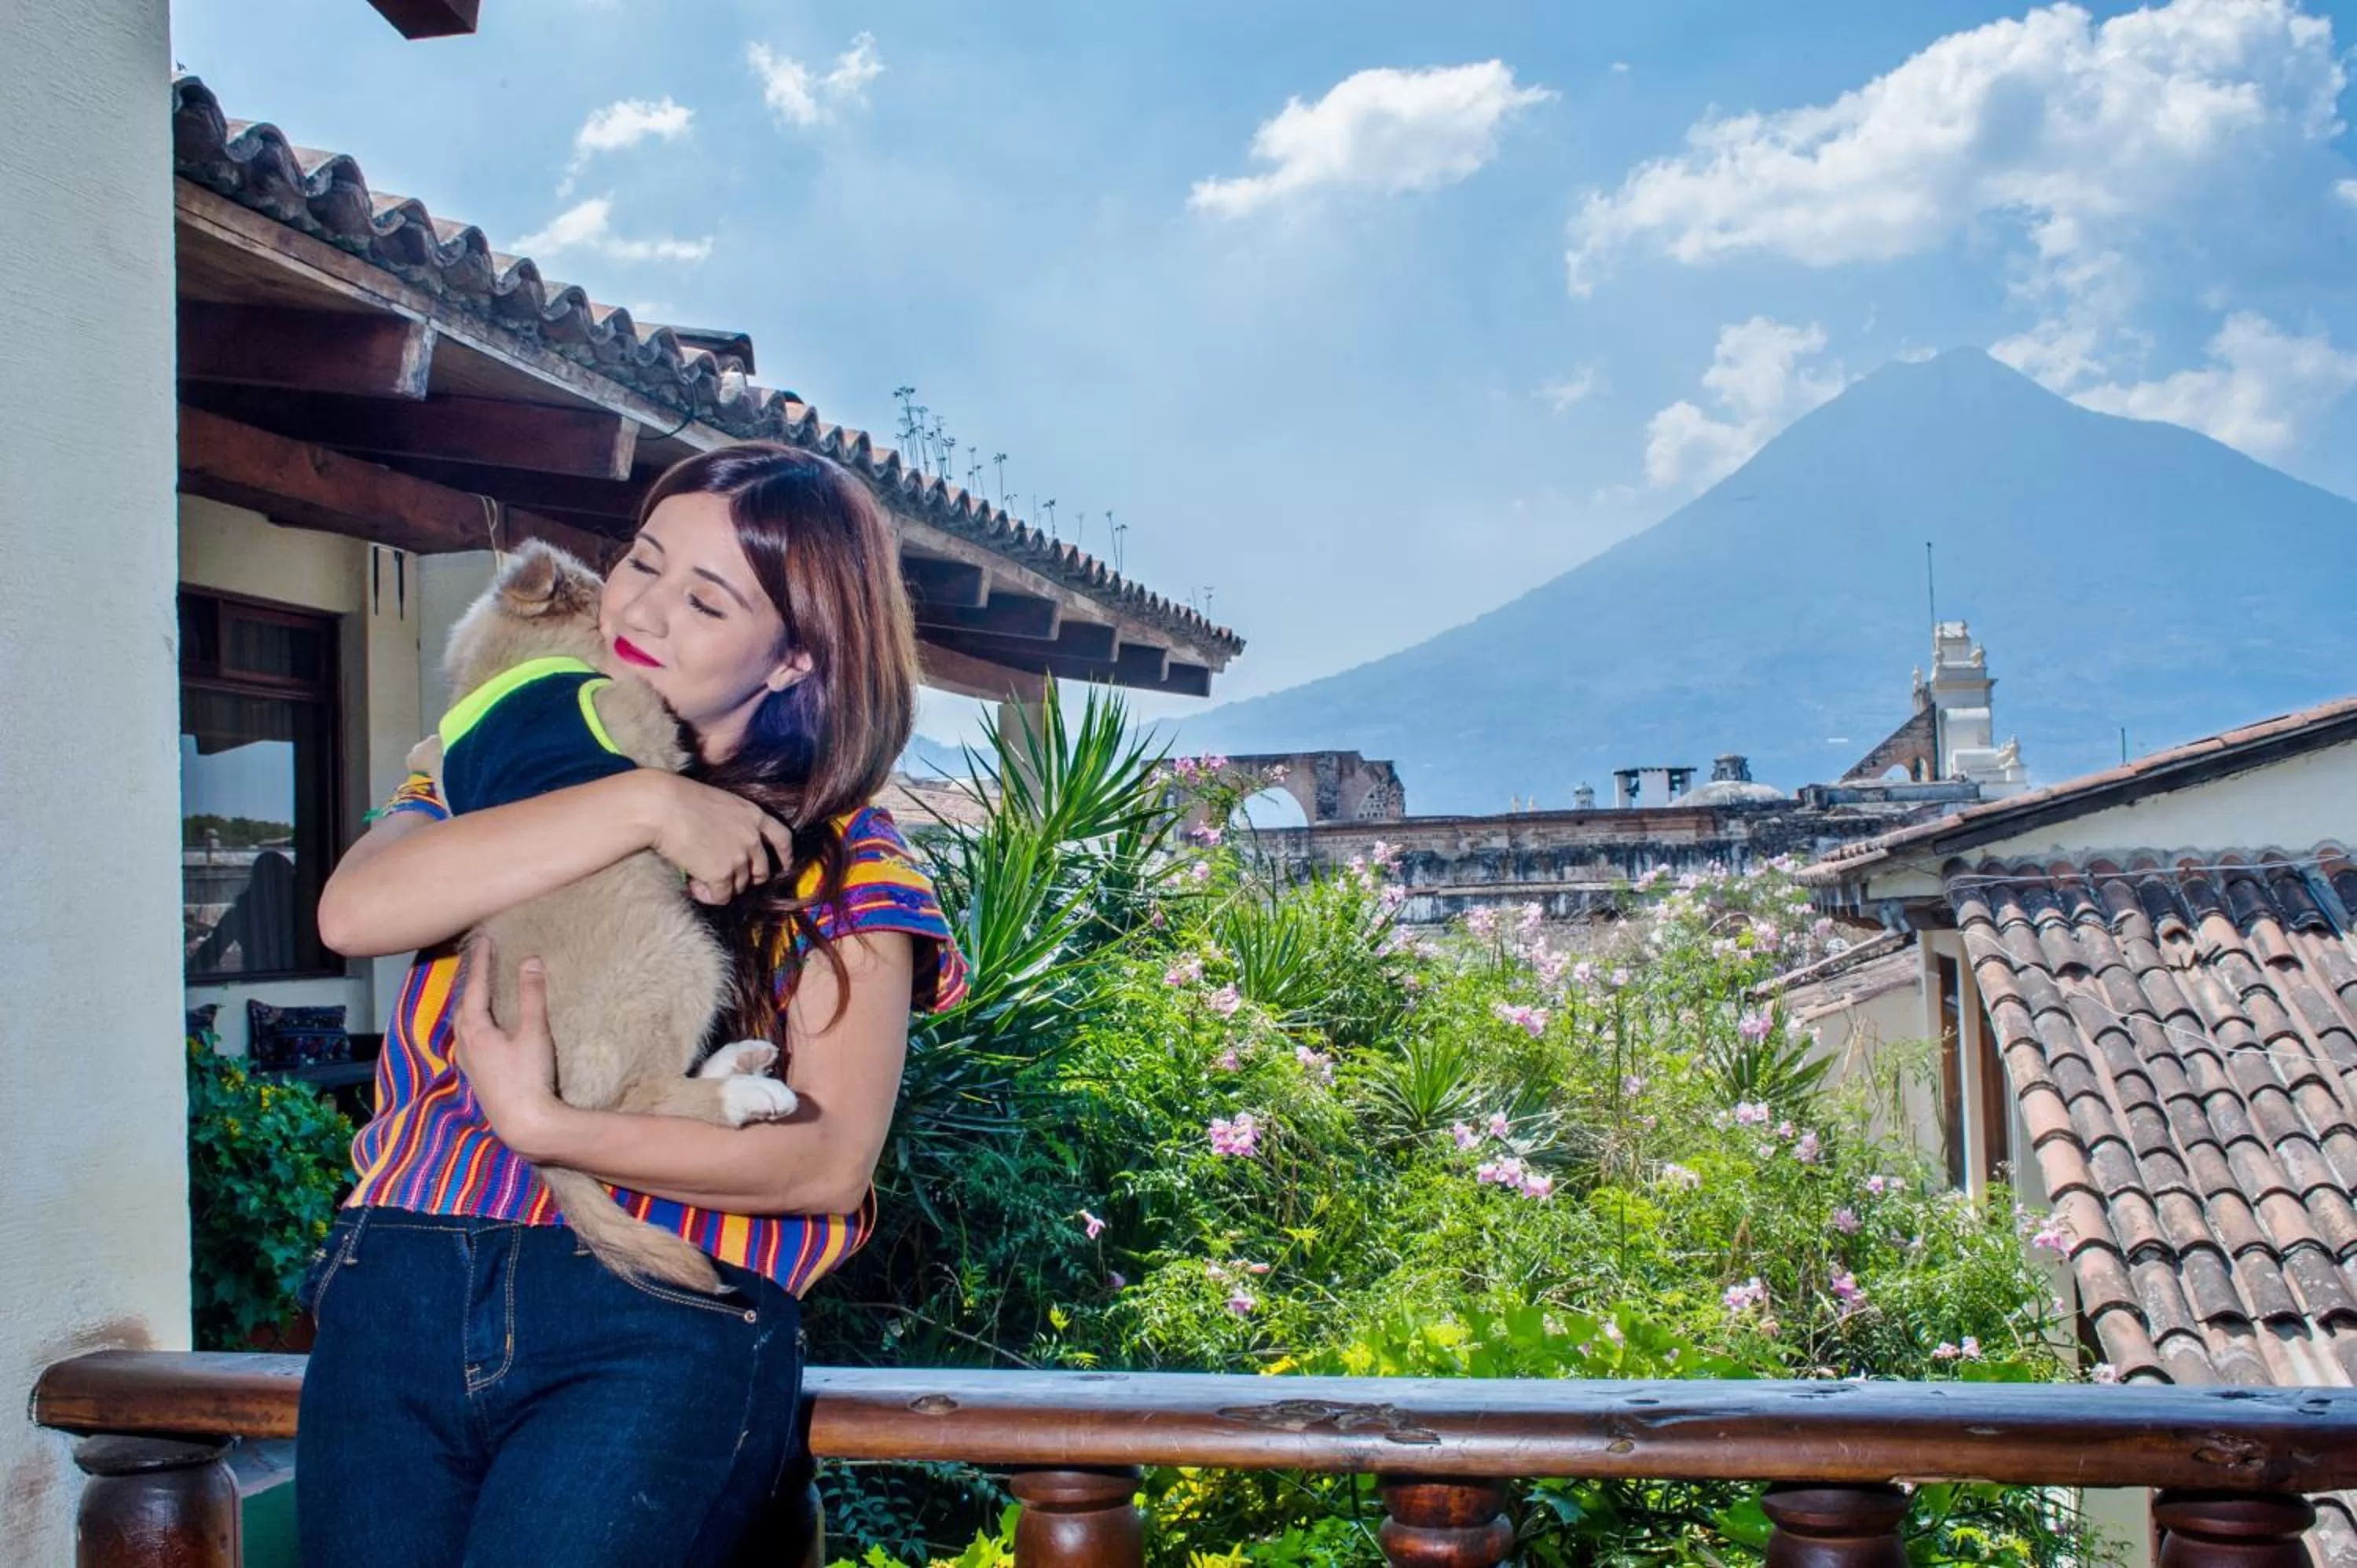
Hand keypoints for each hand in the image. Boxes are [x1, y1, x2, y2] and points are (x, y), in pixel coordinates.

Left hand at [453, 937, 565, 1160]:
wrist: (524, 1125)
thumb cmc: (528, 1077)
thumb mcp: (534, 1032)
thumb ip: (531, 996)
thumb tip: (530, 960)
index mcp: (475, 1030)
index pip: (475, 987)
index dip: (480, 962)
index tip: (484, 940)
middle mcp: (466, 1045)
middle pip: (462, 1005)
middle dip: (470, 983)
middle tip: (479, 963)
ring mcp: (470, 1064)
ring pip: (463, 1025)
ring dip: (470, 1005)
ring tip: (480, 992)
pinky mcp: (478, 1078)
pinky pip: (469, 1040)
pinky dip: (474, 1024)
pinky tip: (484, 1031)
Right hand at [631, 772, 795, 904]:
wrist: (661, 807)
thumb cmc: (682, 799)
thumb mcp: (721, 802)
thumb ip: (735, 822)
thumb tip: (729, 843)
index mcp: (754, 815)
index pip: (783, 839)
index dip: (785, 856)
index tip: (784, 866)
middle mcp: (752, 838)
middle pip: (762, 870)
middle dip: (748, 878)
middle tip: (727, 878)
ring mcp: (739, 858)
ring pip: (740, 886)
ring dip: (723, 886)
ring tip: (699, 878)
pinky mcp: (721, 875)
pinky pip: (722, 896)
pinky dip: (709, 896)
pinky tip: (694, 886)